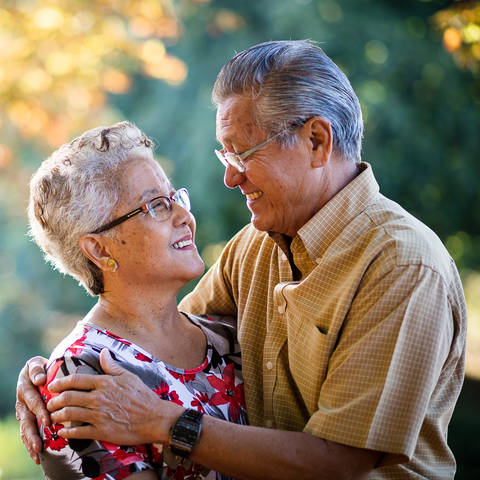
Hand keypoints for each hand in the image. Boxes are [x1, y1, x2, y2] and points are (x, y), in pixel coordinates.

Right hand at [15, 356, 48, 463]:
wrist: (37, 371)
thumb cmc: (41, 366)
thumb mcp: (36, 363)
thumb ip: (37, 370)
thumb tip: (40, 380)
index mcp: (25, 388)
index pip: (33, 401)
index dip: (40, 411)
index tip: (48, 421)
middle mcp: (22, 402)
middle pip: (27, 420)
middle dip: (33, 434)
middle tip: (40, 447)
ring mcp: (23, 412)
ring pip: (25, 429)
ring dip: (31, 443)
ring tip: (38, 455)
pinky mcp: (26, 418)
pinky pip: (27, 432)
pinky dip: (31, 444)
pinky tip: (37, 455)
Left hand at [47, 349, 183, 444]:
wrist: (154, 418)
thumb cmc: (142, 396)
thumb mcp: (128, 376)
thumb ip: (112, 366)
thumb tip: (103, 352)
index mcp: (105, 383)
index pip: (76, 380)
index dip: (60, 382)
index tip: (52, 385)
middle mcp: (99, 398)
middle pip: (68, 397)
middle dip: (54, 401)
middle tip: (50, 403)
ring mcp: (99, 415)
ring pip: (69, 414)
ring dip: (57, 416)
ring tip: (53, 417)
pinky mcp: (101, 431)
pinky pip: (78, 432)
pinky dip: (66, 432)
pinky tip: (62, 432)